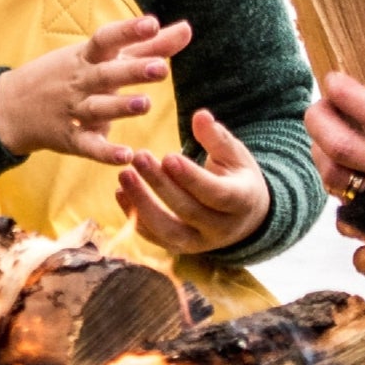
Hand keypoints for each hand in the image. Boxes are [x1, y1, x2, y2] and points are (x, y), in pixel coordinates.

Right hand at [0, 15, 182, 166]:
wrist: (11, 106)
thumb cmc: (68, 74)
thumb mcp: (100, 56)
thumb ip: (147, 46)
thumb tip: (188, 29)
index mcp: (86, 57)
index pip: (106, 40)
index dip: (128, 31)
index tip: (152, 23)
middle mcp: (79, 81)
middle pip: (106, 74)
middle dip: (132, 71)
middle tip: (161, 68)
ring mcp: (72, 110)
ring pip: (97, 109)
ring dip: (120, 107)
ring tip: (145, 104)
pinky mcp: (68, 138)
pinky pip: (88, 145)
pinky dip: (105, 151)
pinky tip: (126, 155)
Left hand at [116, 109, 272, 257]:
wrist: (245, 216)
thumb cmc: (237, 176)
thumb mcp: (235, 155)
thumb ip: (217, 137)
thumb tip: (200, 116)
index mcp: (241, 201)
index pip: (216, 193)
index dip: (191, 177)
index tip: (168, 156)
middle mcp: (221, 228)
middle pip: (188, 211)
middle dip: (160, 185)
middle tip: (139, 157)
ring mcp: (200, 243)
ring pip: (168, 232)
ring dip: (142, 205)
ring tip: (123, 176)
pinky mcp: (181, 249)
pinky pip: (156, 238)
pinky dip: (135, 219)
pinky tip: (120, 193)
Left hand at [308, 71, 364, 231]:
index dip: (349, 94)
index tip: (332, 79)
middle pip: (346, 147)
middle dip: (320, 120)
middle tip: (318, 105)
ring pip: (336, 179)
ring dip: (319, 152)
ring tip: (323, 133)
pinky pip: (344, 213)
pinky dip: (335, 185)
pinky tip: (336, 165)